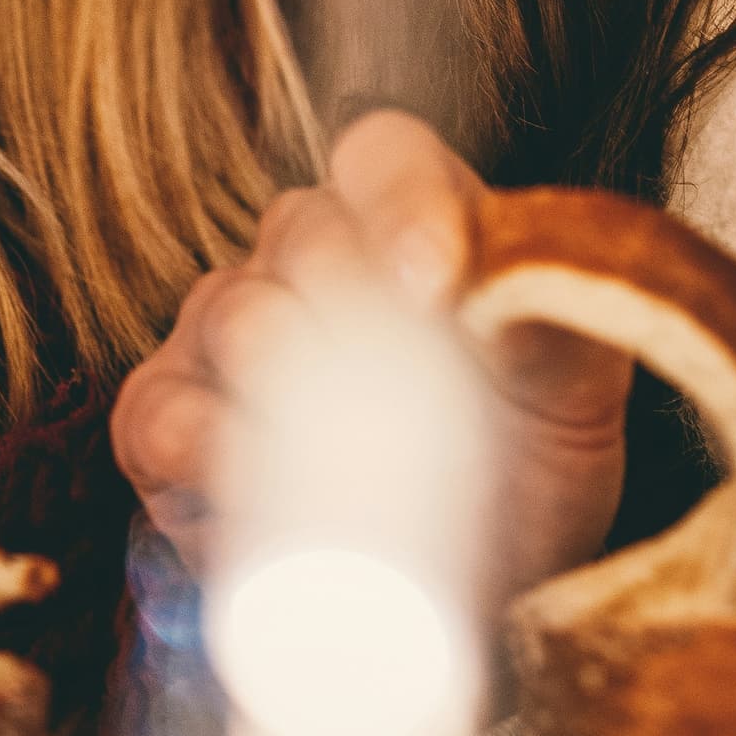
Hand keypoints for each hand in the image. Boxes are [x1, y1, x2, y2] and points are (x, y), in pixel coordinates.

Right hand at [109, 110, 636, 607]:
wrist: (486, 580)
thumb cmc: (533, 462)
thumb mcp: (579, 381)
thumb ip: (556, 304)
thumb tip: (497, 279)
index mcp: (410, 216)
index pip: (382, 155)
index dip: (400, 200)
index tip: (431, 281)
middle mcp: (308, 257)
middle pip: (300, 228)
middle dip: (351, 300)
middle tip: (400, 387)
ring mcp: (227, 330)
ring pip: (232, 311)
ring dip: (284, 380)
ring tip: (346, 454)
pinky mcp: (167, 421)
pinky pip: (156, 411)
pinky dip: (197, 445)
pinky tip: (244, 480)